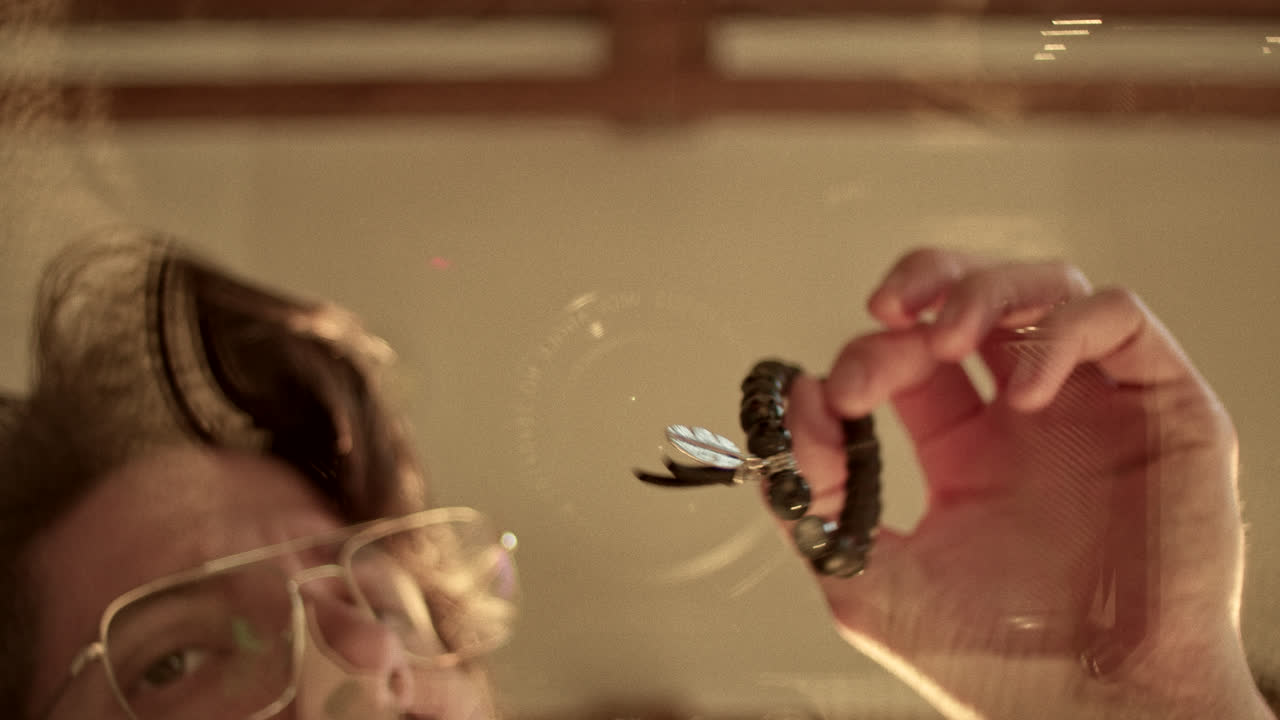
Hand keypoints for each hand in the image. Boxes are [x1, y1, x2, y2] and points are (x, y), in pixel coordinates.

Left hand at [781, 249, 1269, 718]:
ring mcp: (1098, 407)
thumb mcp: (868, 579)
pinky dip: (1064, 331)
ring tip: (945, 338)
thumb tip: (792, 405)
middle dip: (927, 284)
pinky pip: (1121, 319)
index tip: (837, 393)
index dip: (870, 354)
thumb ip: (817, 497)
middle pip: (980, 296)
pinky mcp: (1164, 406)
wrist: (1094, 711)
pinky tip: (1025, 395)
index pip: (914, 358)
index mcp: (970, 450)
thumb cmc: (991, 661)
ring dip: (984, 291)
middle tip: (888, 313)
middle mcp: (1034, 418)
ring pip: (1048, 288)